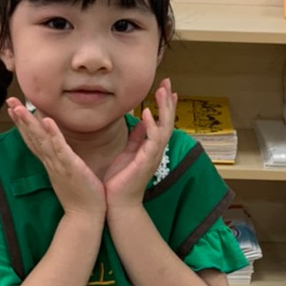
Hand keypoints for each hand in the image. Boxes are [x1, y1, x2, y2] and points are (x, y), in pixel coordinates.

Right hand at [6, 98, 104, 221]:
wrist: (86, 216)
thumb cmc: (81, 195)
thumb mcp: (69, 174)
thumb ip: (64, 160)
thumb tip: (61, 150)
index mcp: (50, 163)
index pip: (33, 140)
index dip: (23, 124)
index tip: (13, 109)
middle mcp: (50, 163)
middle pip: (32, 137)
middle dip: (20, 118)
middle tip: (9, 100)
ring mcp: (58, 165)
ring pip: (40, 140)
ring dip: (29, 123)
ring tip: (19, 107)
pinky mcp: (71, 168)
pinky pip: (60, 149)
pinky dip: (53, 135)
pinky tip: (47, 121)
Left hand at [103, 79, 176, 210]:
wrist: (118, 203)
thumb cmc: (121, 181)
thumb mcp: (129, 153)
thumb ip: (137, 137)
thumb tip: (141, 120)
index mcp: (151, 148)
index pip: (162, 122)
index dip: (165, 105)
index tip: (166, 88)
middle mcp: (155, 151)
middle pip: (167, 122)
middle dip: (168, 101)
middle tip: (167, 82)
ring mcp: (153, 157)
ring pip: (164, 128)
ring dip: (164, 109)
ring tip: (162, 91)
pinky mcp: (145, 163)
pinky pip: (152, 142)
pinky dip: (151, 127)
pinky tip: (147, 113)